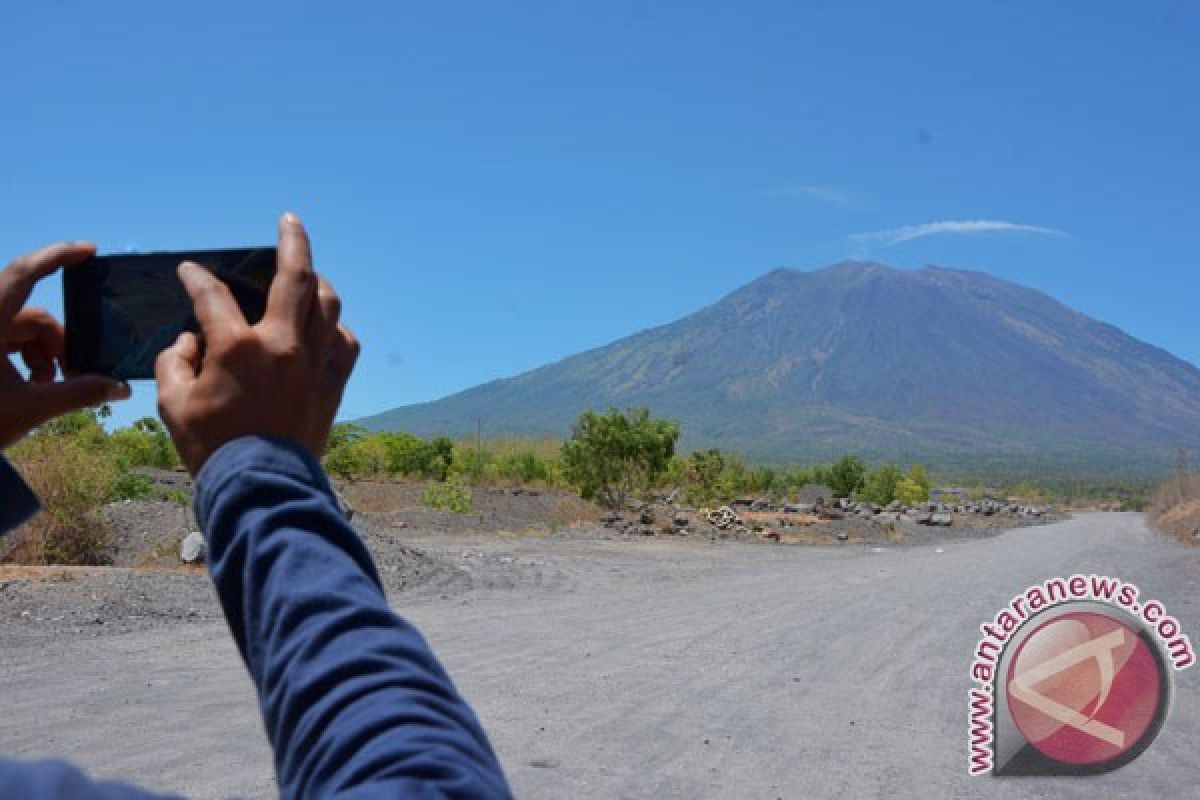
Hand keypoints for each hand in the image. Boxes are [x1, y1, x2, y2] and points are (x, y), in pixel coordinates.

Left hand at [0, 242, 130, 449]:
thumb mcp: (30, 408)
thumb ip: (79, 394)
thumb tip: (119, 388)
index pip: (24, 274)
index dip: (57, 256)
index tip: (88, 251)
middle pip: (34, 316)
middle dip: (58, 344)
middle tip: (72, 374)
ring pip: (22, 331)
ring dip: (44, 355)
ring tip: (47, 386)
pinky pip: (8, 341)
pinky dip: (27, 359)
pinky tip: (31, 384)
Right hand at [155, 213, 359, 474]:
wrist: (262, 487)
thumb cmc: (212, 448)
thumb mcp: (173, 404)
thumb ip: (175, 362)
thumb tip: (190, 341)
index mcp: (237, 347)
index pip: (212, 295)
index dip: (197, 279)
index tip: (190, 273)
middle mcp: (283, 345)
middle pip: (295, 275)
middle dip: (293, 240)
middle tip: (289, 221)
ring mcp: (314, 362)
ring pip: (328, 304)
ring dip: (319, 282)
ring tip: (308, 274)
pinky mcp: (333, 384)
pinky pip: (345, 344)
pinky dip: (336, 329)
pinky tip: (325, 327)